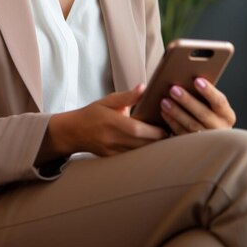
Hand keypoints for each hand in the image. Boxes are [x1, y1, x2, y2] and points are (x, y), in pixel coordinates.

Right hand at [36, 85, 167, 164]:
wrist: (74, 132)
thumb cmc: (92, 114)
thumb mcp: (108, 100)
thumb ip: (127, 96)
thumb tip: (143, 87)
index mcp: (112, 123)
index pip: (137, 130)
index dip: (154, 131)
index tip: (166, 127)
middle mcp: (112, 139)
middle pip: (141, 144)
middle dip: (158, 141)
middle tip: (172, 133)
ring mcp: (113, 152)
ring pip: (139, 154)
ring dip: (153, 148)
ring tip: (165, 141)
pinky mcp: (113, 159)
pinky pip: (132, 158)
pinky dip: (143, 153)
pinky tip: (151, 147)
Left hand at [159, 78, 235, 135]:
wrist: (209, 140)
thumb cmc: (207, 112)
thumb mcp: (211, 104)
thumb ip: (204, 94)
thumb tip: (186, 76)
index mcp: (227, 115)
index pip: (219, 101)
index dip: (209, 91)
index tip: (196, 80)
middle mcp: (221, 129)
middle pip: (204, 114)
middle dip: (187, 101)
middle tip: (173, 89)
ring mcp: (208, 140)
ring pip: (192, 125)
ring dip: (177, 112)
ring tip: (164, 100)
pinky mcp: (195, 147)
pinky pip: (182, 135)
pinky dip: (172, 123)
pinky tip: (164, 113)